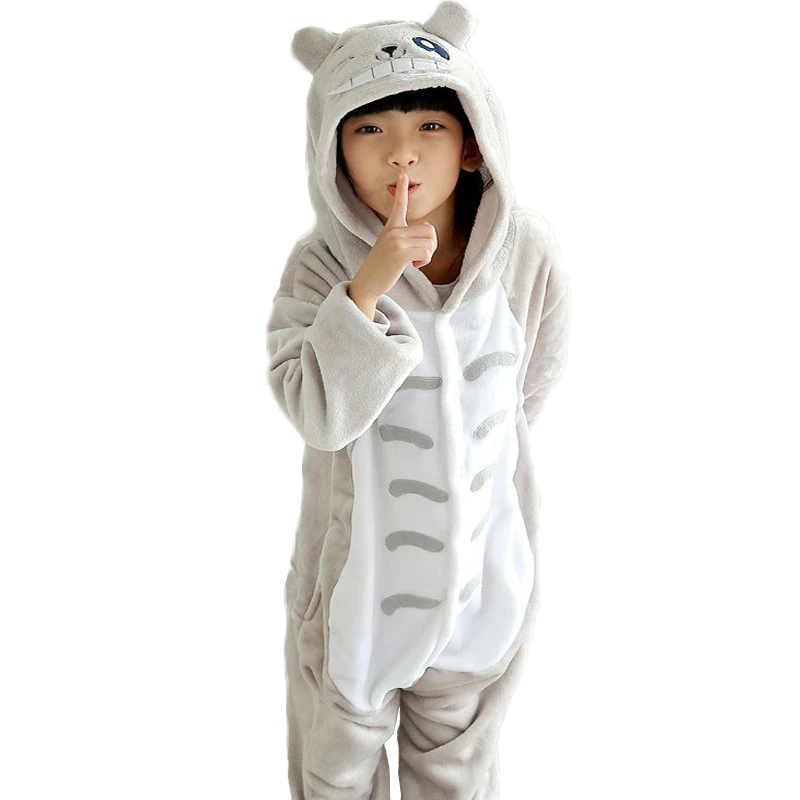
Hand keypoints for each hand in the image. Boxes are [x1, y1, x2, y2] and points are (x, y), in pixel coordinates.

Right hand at [350, 170, 437, 299]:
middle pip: (429, 230)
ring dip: (427, 255)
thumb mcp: (390, 247)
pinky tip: (412, 266)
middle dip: (429, 246)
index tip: (403, 174)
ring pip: (430, 242)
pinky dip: (424, 262)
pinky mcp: (400, 252)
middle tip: (416, 256)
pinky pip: (426, 252)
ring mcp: (396, 240)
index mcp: (391, 227)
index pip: (398, 204)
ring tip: (412, 261)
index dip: (401, 189)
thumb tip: (428, 235)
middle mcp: (393, 230)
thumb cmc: (381, 268)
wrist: (367, 283)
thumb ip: (406, 238)